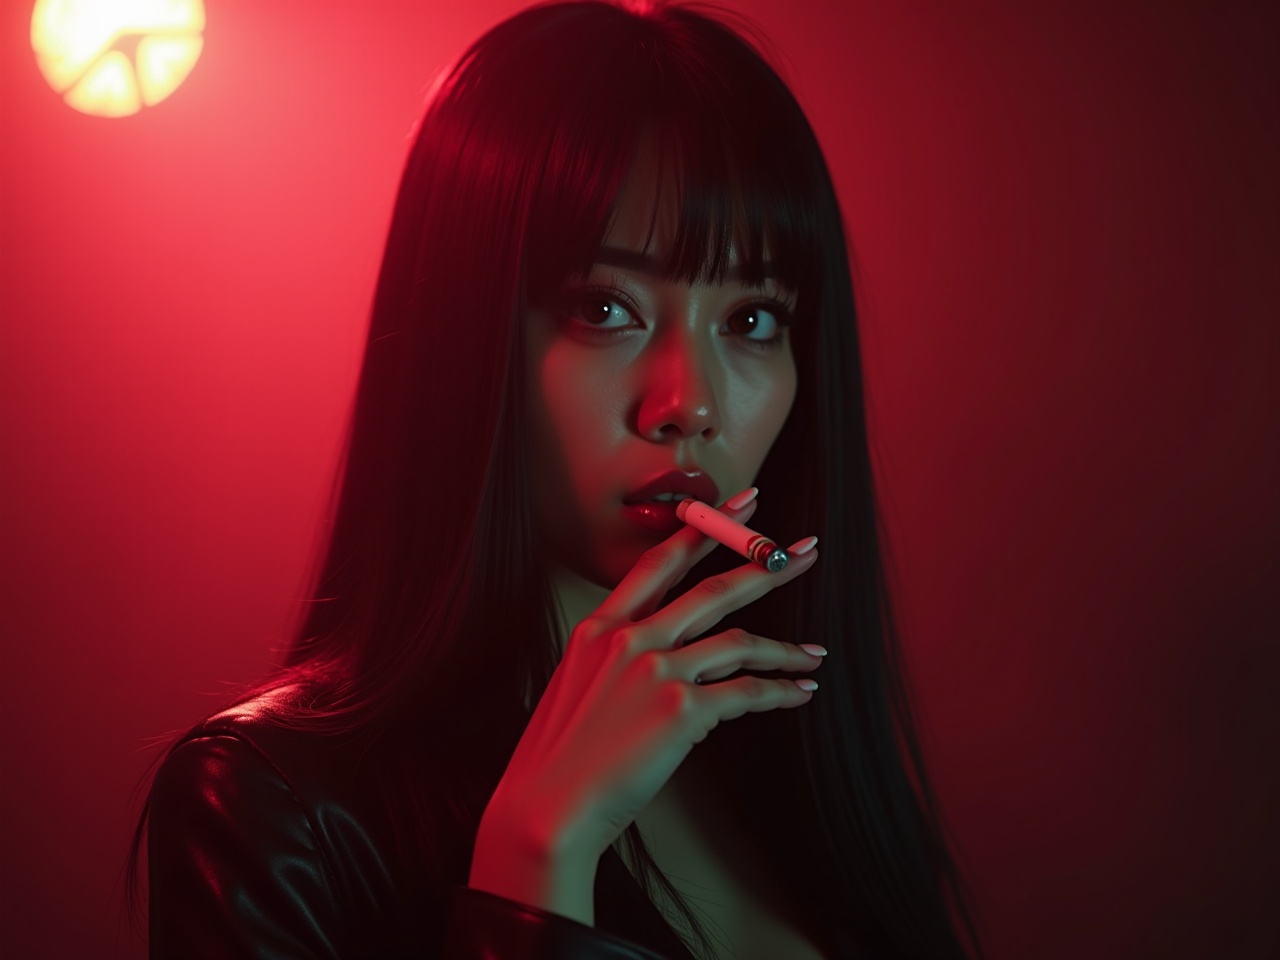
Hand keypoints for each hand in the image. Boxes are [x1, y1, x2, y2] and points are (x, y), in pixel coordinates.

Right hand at [484, 489, 821, 866]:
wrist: (549, 808)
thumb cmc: (563, 756)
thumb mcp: (581, 685)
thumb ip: (623, 658)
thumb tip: (679, 655)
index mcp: (600, 627)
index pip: (660, 562)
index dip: (706, 530)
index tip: (741, 506)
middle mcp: (630, 639)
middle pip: (713, 590)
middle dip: (766, 565)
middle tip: (805, 551)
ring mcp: (656, 671)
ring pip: (740, 643)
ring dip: (785, 648)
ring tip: (813, 653)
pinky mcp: (681, 710)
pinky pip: (747, 693)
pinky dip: (779, 692)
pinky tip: (798, 692)